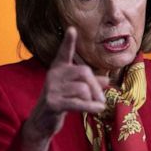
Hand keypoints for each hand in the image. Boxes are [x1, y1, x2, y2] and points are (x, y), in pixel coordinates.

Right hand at [21, 27, 107, 150]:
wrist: (42, 121)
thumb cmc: (62, 101)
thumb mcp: (76, 90)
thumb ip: (90, 84)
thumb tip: (107, 81)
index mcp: (59, 68)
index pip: (64, 52)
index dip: (68, 42)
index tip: (72, 29)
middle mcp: (54, 75)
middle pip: (84, 73)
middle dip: (96, 86)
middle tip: (102, 99)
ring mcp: (52, 89)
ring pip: (83, 89)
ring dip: (94, 99)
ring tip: (96, 106)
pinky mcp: (53, 102)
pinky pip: (78, 102)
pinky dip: (91, 107)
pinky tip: (98, 109)